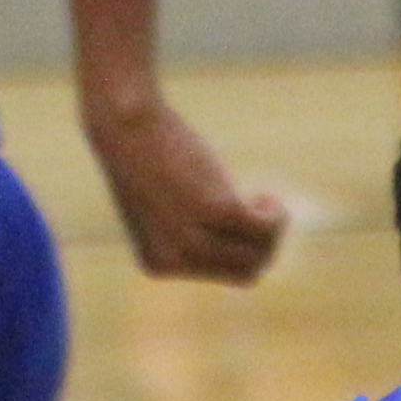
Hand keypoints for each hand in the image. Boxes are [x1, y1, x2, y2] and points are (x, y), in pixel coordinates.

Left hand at [85, 92, 286, 283]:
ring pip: (259, 255)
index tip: (237, 219)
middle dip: (264, 245)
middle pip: (246, 272)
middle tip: (259, 211)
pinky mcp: (215, 209)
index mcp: (158, 264)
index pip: (218, 276)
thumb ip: (188, 233)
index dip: (240, 249)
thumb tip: (247, 246)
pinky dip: (276, 214)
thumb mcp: (160, 208)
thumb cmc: (144, 160)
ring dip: (274, 230)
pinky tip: (266, 195)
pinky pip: (264, 227)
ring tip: (264, 201)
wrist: (124, 123)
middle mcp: (175, 258)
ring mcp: (194, 237)